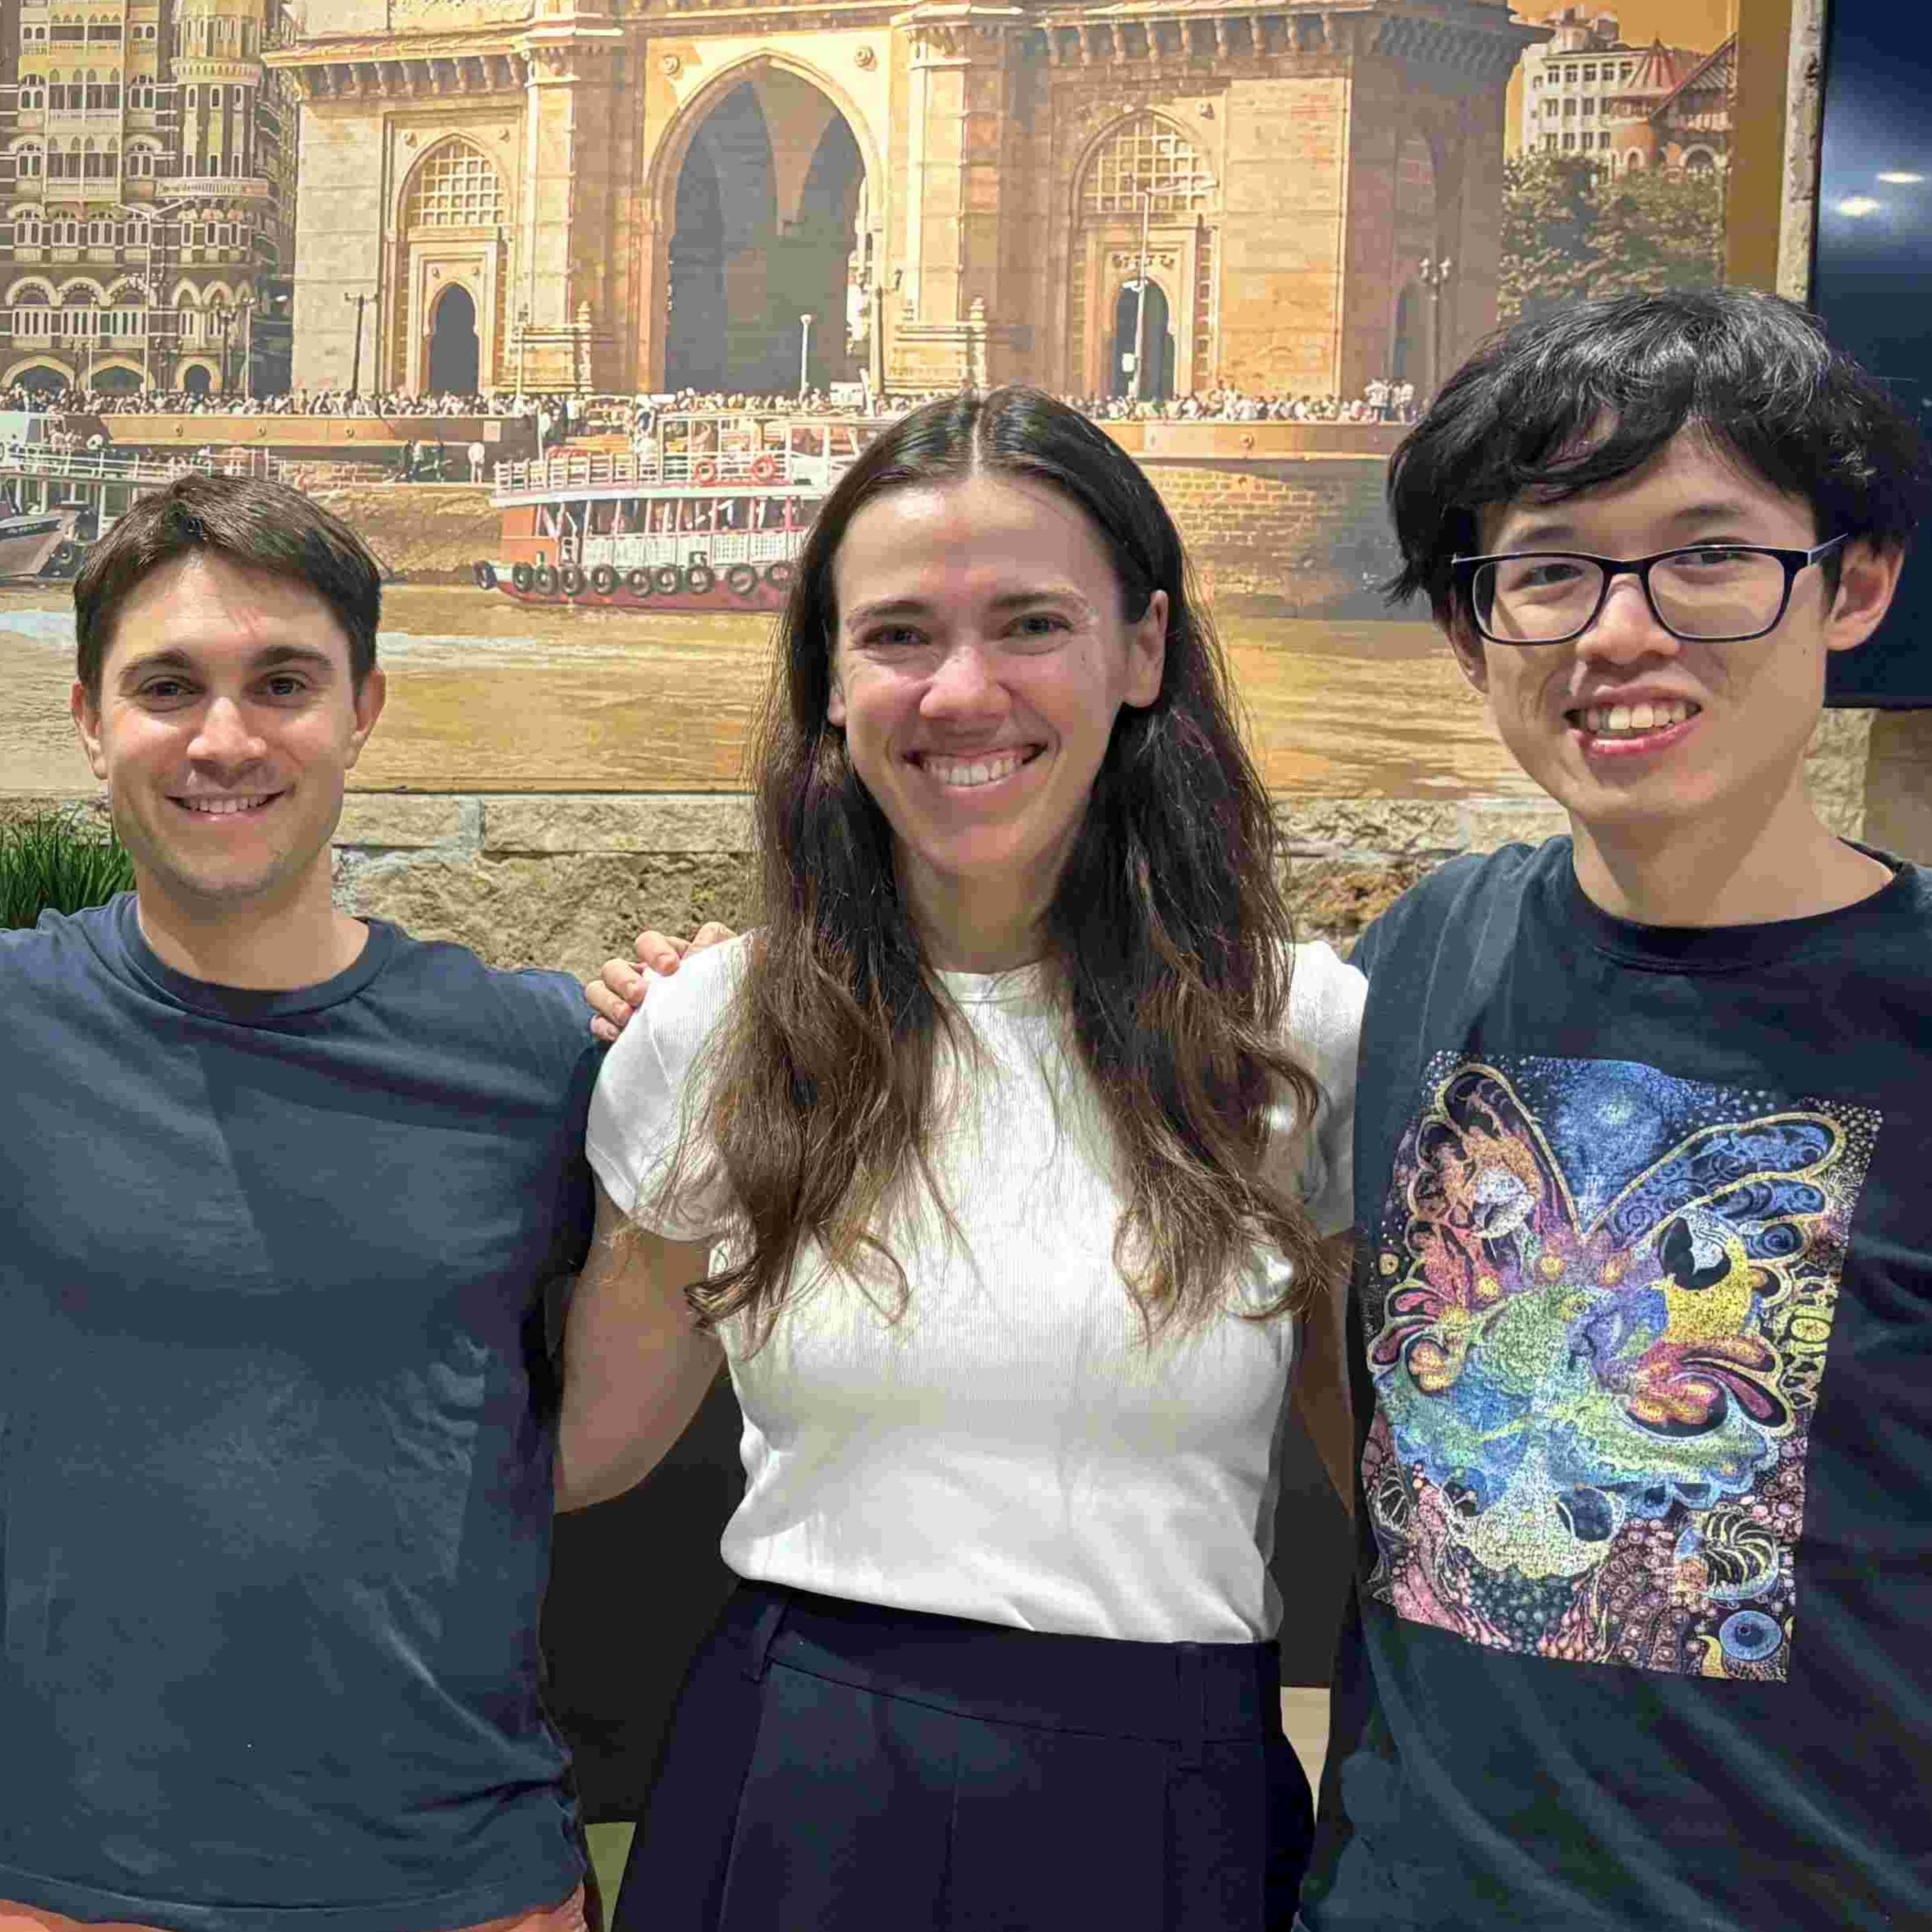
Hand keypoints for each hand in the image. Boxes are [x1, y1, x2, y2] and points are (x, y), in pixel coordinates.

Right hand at [585, 921, 735, 1042]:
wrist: (729, 1049)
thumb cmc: (730, 1003)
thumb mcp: (730, 972)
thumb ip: (719, 948)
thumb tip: (709, 934)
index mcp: (667, 961)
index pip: (648, 942)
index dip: (654, 950)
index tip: (671, 968)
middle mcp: (642, 979)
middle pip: (615, 966)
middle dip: (624, 978)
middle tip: (642, 995)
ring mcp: (628, 1005)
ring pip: (598, 989)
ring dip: (608, 1000)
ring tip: (628, 1016)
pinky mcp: (621, 1031)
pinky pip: (597, 1022)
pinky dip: (602, 1025)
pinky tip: (618, 1035)